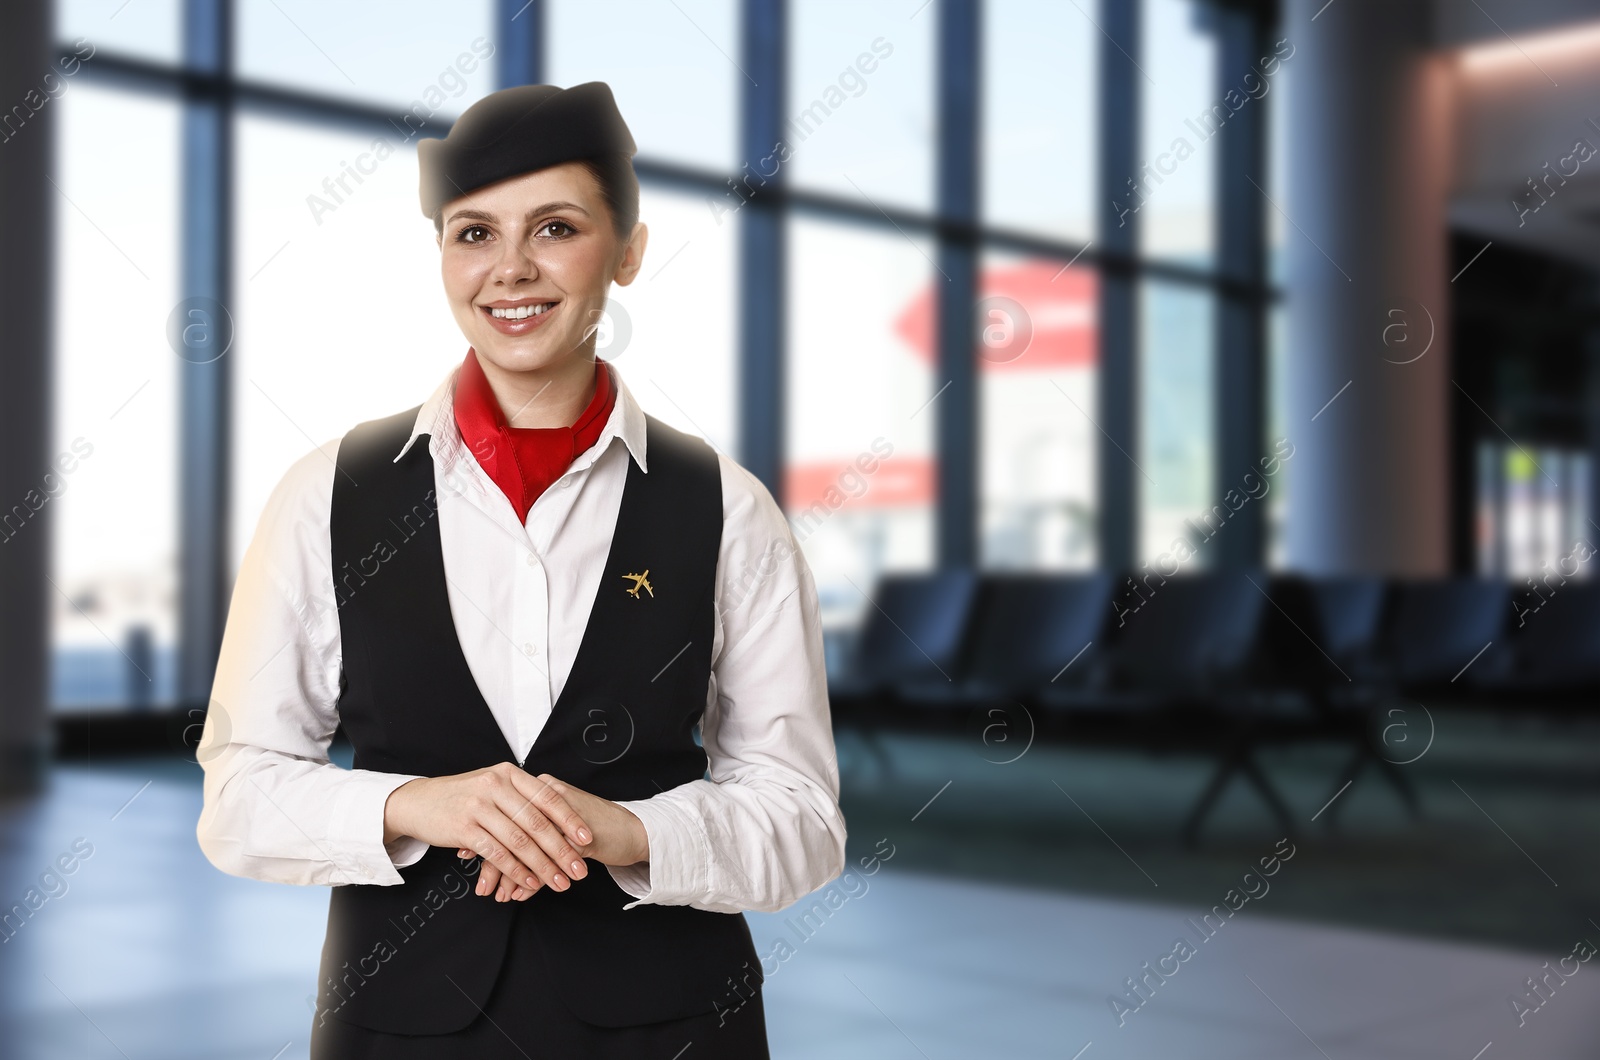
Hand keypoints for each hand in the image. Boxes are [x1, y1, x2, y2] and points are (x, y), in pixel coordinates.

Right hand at [382, 762, 592, 898]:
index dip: (569, 818)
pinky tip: (529, 883)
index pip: (547, 796)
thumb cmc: (461, 797)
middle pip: (537, 821)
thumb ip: (520, 797)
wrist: (418, 802)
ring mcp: (479, 806)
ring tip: (559, 882)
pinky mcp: (464, 827)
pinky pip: (497, 853)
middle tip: (579, 869)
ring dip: (543, 865)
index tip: (587, 838)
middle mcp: (495, 785)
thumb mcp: (491, 786)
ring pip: (519, 840)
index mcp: (508, 773)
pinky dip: (516, 870)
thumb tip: (556, 819)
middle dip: (561, 849)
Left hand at [457, 774, 648, 901]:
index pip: (503, 813)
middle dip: (494, 864)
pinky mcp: (579, 837)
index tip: (466, 856)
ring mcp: (564, 817)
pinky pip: (548, 863)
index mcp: (539, 788)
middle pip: (510, 831)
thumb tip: (487, 848)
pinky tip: (524, 894)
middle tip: (483, 888)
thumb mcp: (556, 824)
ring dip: (512, 877)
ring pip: (526, 849)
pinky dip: (533, 882)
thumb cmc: (592, 827)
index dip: (483, 836)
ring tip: (501, 896)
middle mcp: (548, 797)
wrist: (633, 830)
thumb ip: (527, 829)